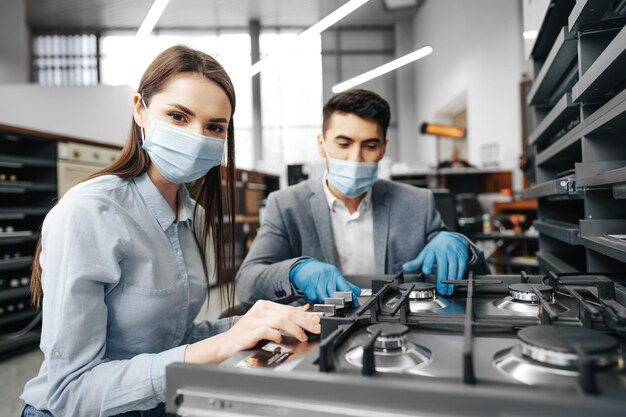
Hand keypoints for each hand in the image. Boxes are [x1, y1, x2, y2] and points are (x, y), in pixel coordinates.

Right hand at [185, 300, 320, 363]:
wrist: (225, 345)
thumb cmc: (247, 334)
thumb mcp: (267, 323)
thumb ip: (284, 317)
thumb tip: (305, 310)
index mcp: (264, 305)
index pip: (289, 309)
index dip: (305, 315)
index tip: (317, 321)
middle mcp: (259, 310)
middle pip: (287, 313)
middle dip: (304, 322)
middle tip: (315, 329)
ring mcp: (253, 320)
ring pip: (279, 320)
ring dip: (294, 329)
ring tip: (302, 336)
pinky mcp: (248, 332)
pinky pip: (266, 330)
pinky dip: (275, 335)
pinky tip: (281, 339)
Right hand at [289, 259, 360, 303]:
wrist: (303, 266)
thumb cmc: (320, 272)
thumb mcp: (334, 275)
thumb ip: (345, 284)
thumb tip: (357, 292)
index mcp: (335, 274)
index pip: (345, 287)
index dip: (351, 297)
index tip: (354, 304)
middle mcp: (326, 276)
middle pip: (334, 294)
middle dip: (338, 303)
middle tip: (340, 307)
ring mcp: (316, 281)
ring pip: (324, 298)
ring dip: (326, 303)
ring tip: (328, 303)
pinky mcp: (308, 286)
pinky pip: (314, 298)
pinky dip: (317, 301)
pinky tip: (317, 298)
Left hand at [402, 232, 467, 295]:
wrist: (451, 238)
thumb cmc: (437, 248)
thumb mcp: (425, 253)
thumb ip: (416, 262)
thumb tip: (405, 267)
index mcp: (432, 250)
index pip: (429, 258)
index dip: (428, 264)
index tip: (426, 271)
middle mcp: (443, 251)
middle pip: (442, 266)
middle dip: (442, 279)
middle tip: (441, 290)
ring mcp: (453, 253)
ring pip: (453, 268)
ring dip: (451, 281)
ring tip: (448, 290)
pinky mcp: (462, 256)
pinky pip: (461, 267)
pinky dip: (459, 276)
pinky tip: (455, 283)